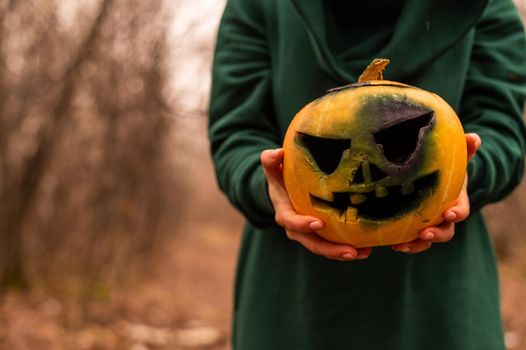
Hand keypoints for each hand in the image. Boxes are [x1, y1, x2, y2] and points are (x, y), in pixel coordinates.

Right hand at [261, 148, 371, 260]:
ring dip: (343, 253)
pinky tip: (368, 248)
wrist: (283, 190)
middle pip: (312, 243)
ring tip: (364, 253)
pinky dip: (349, 248)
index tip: (318, 223)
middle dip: (330, 249)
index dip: (303, 224)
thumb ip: (270, 160)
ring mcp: (309, 235)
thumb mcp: (272, 168)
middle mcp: (296, 229)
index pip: (291, 222)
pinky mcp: (321, 236)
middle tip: (351, 251)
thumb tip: (278, 153)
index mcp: (284, 213)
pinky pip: (334, 245)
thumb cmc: (279, 176)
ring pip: (325, 249)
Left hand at [392, 133, 481, 253]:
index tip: (449, 213)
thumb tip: (474, 138)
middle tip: (424, 233)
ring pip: (426, 241)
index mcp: (456, 200)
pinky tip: (392, 244)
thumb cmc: (445, 167)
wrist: (433, 178)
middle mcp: (444, 216)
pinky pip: (411, 241)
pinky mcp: (414, 229)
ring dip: (416, 244)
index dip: (457, 213)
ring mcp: (430, 224)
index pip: (461, 210)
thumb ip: (465, 149)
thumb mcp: (455, 158)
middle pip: (446, 231)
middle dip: (436, 234)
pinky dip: (404, 243)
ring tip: (402, 246)